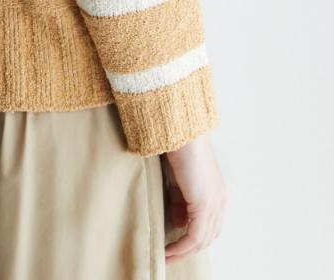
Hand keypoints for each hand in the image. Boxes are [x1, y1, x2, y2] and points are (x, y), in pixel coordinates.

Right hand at [161, 133, 225, 263]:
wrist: (179, 129)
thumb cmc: (176, 146)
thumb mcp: (177, 178)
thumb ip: (180, 199)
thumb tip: (179, 221)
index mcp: (214, 191)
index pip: (208, 224)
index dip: (192, 238)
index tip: (173, 245)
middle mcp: (219, 198)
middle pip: (208, 235)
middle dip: (188, 248)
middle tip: (169, 255)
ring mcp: (214, 202)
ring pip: (202, 239)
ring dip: (183, 251)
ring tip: (166, 256)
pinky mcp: (204, 203)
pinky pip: (195, 236)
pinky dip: (181, 247)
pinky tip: (168, 251)